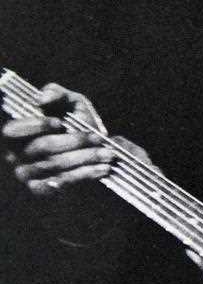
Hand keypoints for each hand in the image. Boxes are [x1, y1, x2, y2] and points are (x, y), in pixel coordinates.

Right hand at [1, 83, 123, 196]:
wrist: (89, 150)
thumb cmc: (75, 122)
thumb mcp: (69, 103)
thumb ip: (57, 94)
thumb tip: (42, 99)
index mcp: (14, 132)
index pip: (14, 130)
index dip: (36, 126)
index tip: (60, 123)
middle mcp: (14, 154)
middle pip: (43, 148)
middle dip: (74, 141)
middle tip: (98, 138)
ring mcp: (26, 175)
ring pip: (57, 165)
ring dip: (86, 158)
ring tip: (107, 154)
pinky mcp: (41, 189)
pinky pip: (64, 182)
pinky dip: (85, 175)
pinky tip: (102, 169)